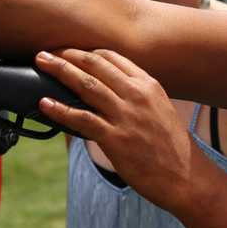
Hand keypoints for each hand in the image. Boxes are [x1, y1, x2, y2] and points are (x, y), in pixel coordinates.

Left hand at [34, 49, 220, 214]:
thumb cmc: (171, 146)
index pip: (113, 57)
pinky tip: (45, 103)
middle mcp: (137, 95)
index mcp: (148, 85)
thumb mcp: (160, 109)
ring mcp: (126, 116)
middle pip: (95, 65)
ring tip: (41, 64)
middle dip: (68, 55)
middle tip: (46, 52)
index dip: (87, 52)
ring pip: (86, 85)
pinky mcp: (115, 138)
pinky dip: (60, 109)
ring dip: (60, 71)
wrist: (185, 175)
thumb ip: (137, 96)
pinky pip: (81, 119)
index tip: (70, 52)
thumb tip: (110, 92)